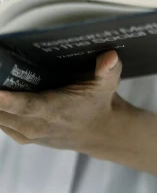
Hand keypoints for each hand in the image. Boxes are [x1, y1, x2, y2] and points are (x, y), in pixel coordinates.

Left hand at [0, 50, 123, 153]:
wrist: (100, 133)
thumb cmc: (100, 104)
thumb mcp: (108, 84)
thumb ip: (108, 69)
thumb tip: (110, 56)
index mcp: (54, 110)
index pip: (26, 106)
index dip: (7, 100)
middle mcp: (37, 125)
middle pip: (3, 113)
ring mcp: (28, 133)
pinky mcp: (23, 135)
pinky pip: (1, 123)